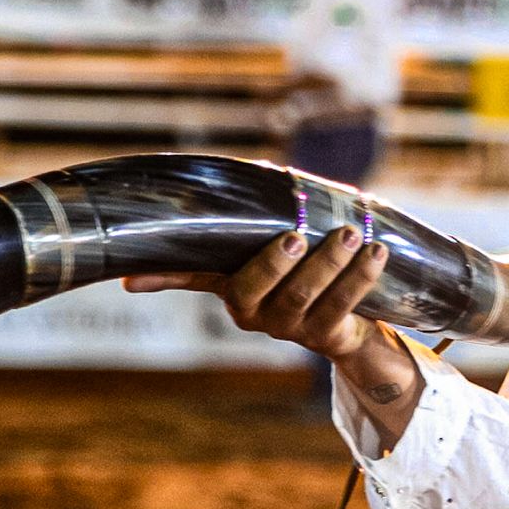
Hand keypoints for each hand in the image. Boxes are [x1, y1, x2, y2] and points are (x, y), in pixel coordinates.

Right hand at [123, 228, 387, 358]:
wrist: (345, 321)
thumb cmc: (299, 264)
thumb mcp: (267, 240)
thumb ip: (249, 212)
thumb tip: (227, 173)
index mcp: (229, 285)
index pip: (191, 278)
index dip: (162, 278)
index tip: (132, 279)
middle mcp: (252, 312)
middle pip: (255, 290)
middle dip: (274, 263)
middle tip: (294, 234)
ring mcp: (289, 326)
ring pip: (305, 297)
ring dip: (328, 264)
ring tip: (351, 233)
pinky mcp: (326, 334)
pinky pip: (343, 307)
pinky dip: (360, 278)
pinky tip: (376, 252)